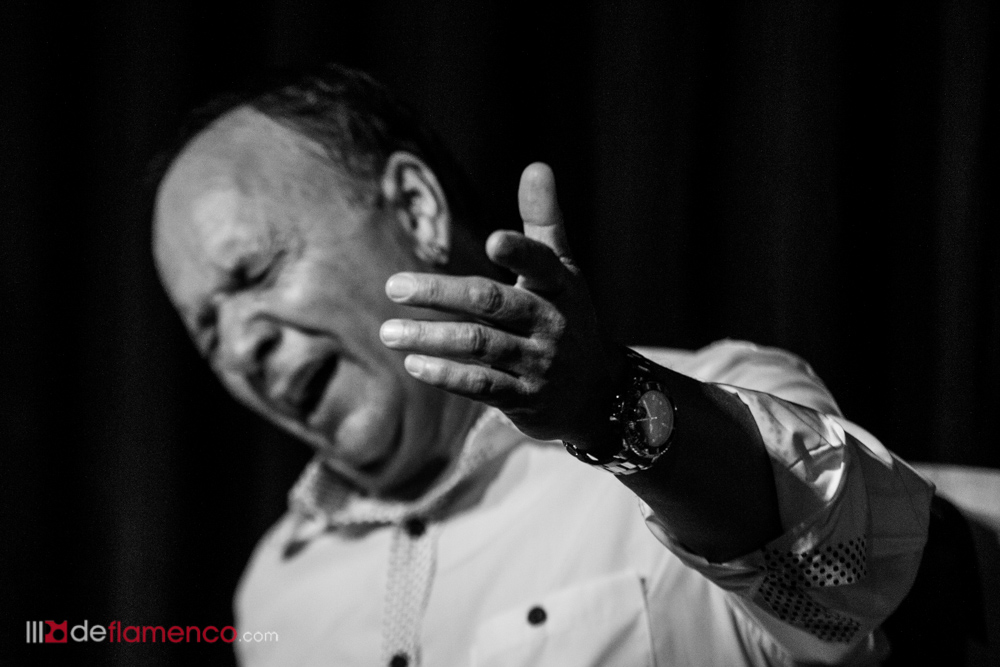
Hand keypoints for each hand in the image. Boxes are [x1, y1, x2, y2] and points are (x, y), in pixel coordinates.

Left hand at [379, 163, 618, 445]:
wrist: (596, 392)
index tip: (493, 241)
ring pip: (481, 346)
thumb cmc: (569, 316)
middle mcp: (552, 323)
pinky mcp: (524, 398)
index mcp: (560, 286)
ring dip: (431, 338)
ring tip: (388, 332)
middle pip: (494, 303)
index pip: (542, 264)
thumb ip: (543, 220)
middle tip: (393, 287)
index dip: (521, 253)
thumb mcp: (563, 270)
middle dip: (442, 295)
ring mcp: (539, 363)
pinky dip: (447, 375)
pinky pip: (482, 386)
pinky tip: (413, 364)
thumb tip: (537, 165)